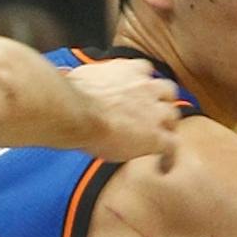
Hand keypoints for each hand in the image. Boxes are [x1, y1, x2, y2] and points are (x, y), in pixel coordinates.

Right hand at [67, 55, 182, 167]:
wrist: (77, 112)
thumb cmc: (71, 96)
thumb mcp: (79, 77)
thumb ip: (84, 78)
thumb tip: (63, 74)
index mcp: (128, 70)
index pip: (144, 70)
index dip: (143, 83)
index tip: (138, 92)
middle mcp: (146, 87)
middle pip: (166, 91)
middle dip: (163, 102)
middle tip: (155, 115)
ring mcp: (154, 112)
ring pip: (173, 117)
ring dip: (167, 127)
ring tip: (160, 140)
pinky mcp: (155, 136)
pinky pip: (171, 147)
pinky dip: (169, 157)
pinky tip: (163, 166)